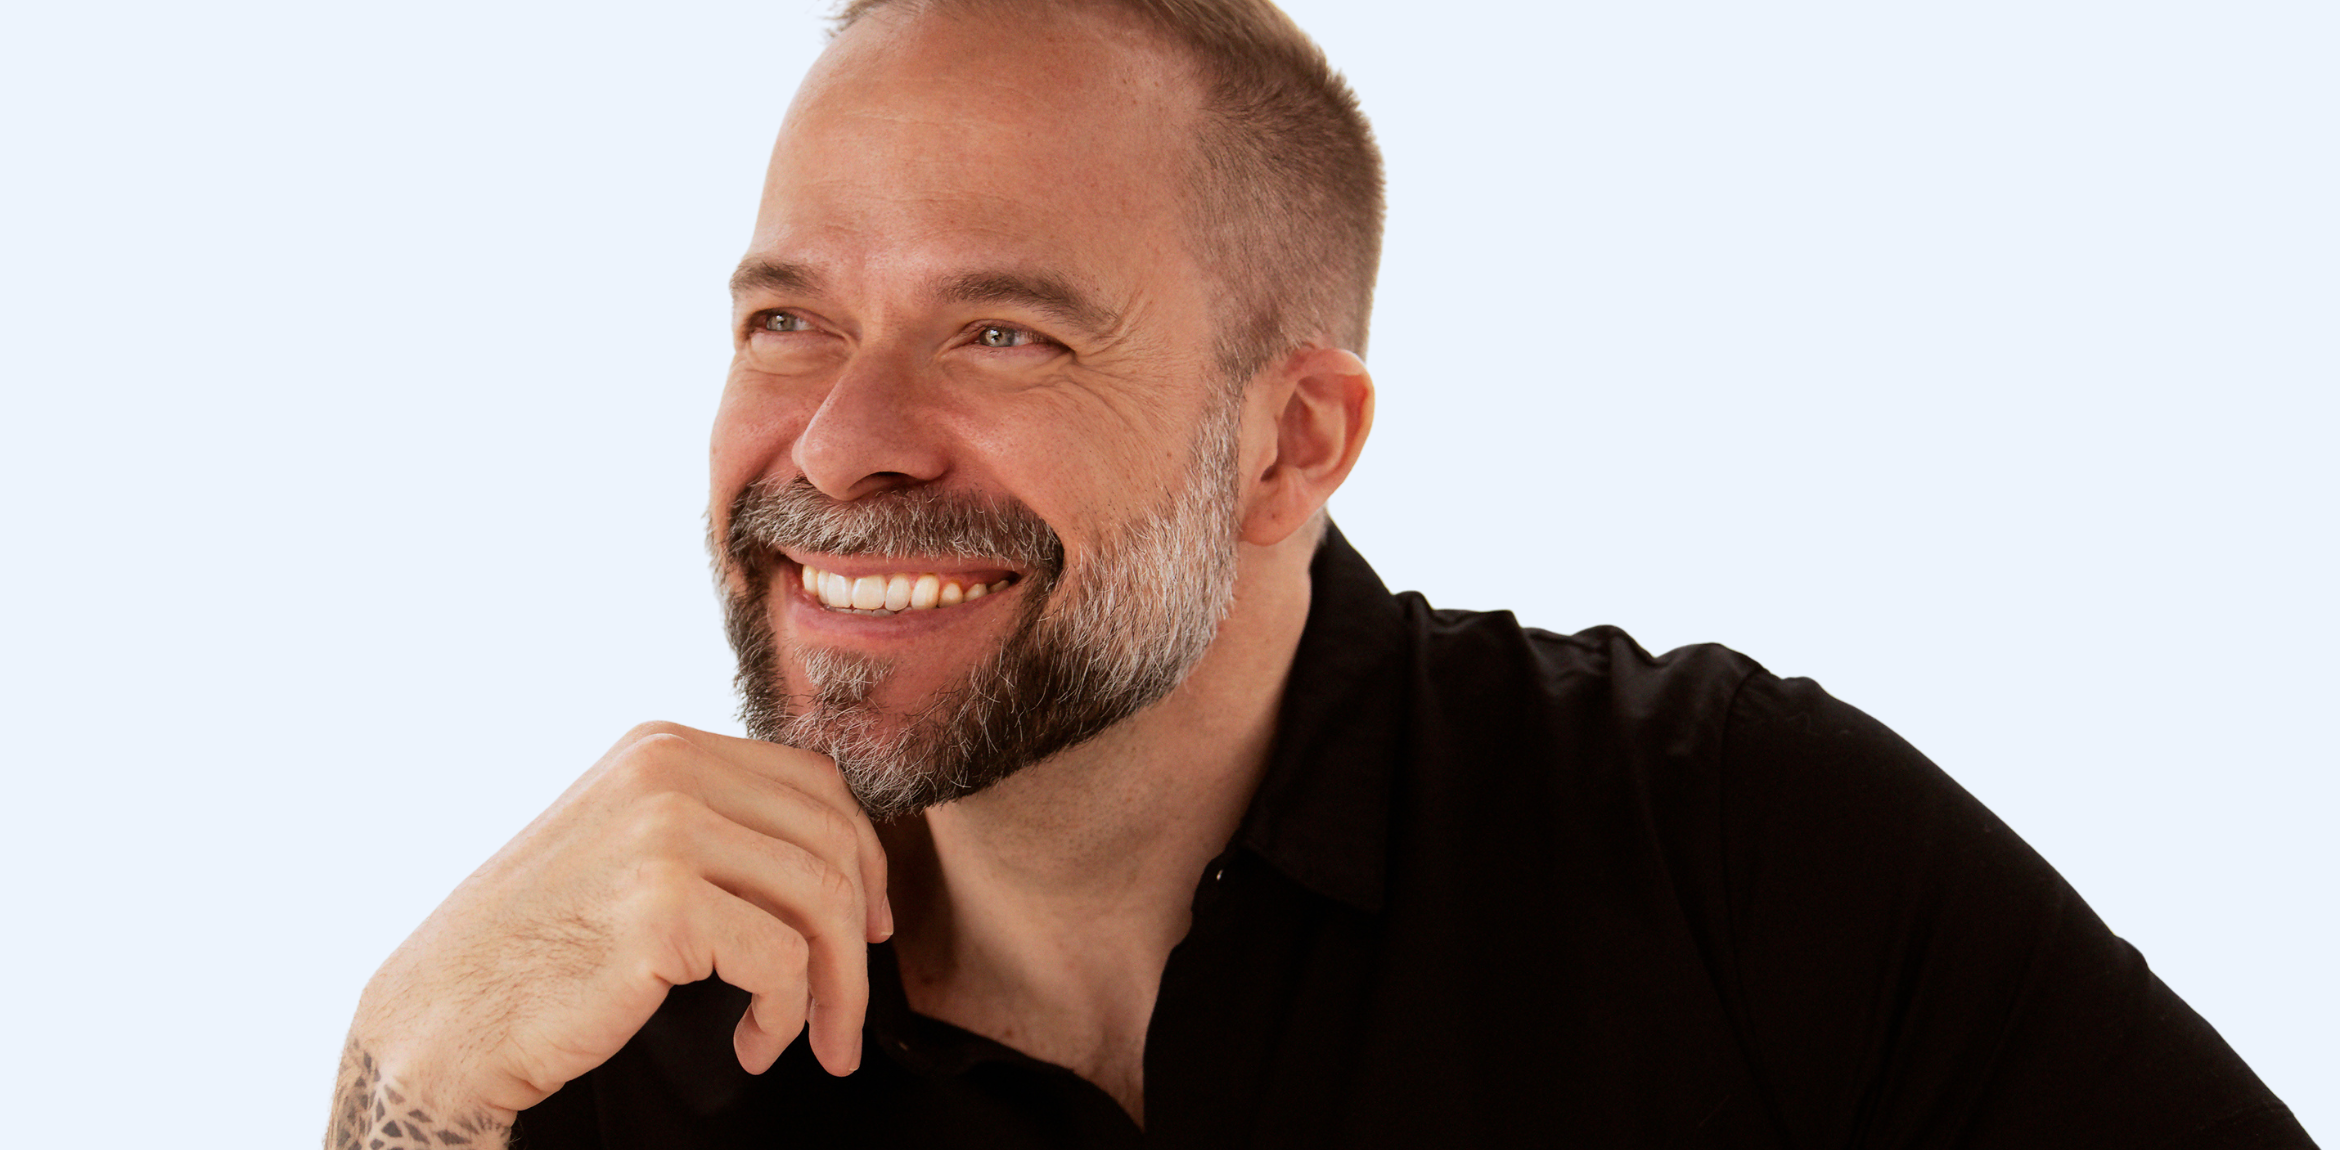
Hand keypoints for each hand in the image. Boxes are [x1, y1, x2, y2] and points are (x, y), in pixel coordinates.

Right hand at [337, 721, 890, 1128]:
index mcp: (662, 747)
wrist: (442, 1019)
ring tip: (817, 1040)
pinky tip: (754, 1046)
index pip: (814, 784)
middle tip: (848, 1008)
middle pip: (832, 841)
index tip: (869, 927)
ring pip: (824, 901)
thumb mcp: (628, 850)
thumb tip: (842, 858)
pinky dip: (787, 1016)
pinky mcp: (663, 906)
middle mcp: (665, 770)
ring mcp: (663, 831)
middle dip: (859, 935)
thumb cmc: (538, 950)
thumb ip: (713, 829)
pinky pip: (783, 961)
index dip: (862, 859)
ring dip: (837, 988)